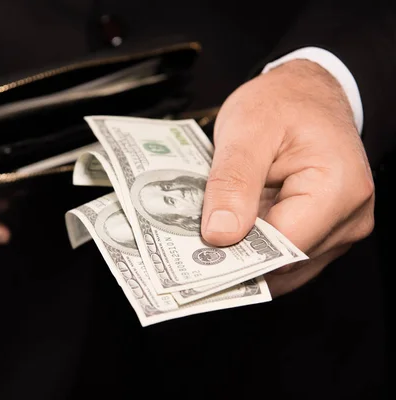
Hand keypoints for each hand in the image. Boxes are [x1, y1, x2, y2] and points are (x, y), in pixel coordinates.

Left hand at [201, 59, 374, 296]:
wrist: (306, 92)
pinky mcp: (326, 233)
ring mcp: (340, 229)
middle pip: (284, 262)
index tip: (196, 251)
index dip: (238, 252)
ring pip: (283, 265)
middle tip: (194, 242)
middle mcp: (349, 217)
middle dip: (238, 255)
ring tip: (215, 226)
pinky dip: (257, 246)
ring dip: (246, 252)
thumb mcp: (246, 130)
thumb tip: (220, 234)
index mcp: (338, 189)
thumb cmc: (282, 103)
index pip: (283, 246)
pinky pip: (286, 255)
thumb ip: (233, 183)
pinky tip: (235, 226)